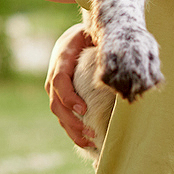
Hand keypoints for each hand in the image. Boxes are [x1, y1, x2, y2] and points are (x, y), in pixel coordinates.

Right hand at [45, 22, 95, 148]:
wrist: (83, 32)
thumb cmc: (95, 34)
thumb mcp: (97, 35)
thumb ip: (103, 50)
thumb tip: (117, 73)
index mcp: (63, 55)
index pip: (59, 80)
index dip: (68, 97)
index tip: (83, 110)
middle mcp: (55, 71)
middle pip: (55, 101)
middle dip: (71, 120)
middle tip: (90, 133)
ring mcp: (56, 83)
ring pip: (57, 111)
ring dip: (71, 128)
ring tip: (90, 140)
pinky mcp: (61, 92)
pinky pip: (62, 113)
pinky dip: (72, 127)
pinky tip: (85, 139)